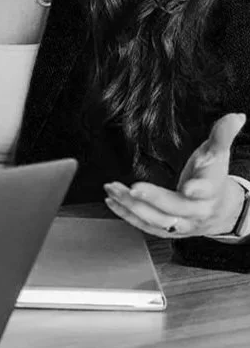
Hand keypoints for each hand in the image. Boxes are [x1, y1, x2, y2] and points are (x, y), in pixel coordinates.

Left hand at [104, 113, 246, 237]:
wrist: (219, 210)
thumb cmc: (213, 177)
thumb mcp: (218, 155)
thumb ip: (222, 136)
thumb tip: (236, 116)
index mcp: (211, 191)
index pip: (206, 191)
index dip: (198, 190)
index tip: (188, 187)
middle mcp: (196, 212)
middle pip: (175, 208)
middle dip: (154, 198)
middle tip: (133, 187)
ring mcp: (180, 224)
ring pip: (155, 219)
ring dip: (131, 205)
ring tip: (113, 188)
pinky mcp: (165, 230)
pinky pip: (143, 225)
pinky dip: (126, 214)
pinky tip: (112, 200)